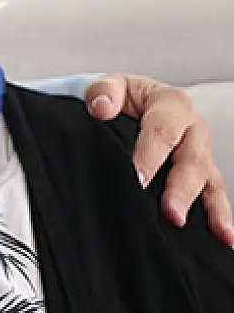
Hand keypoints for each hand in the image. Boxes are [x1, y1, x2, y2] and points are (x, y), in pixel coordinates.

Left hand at [85, 73, 233, 244]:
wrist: (130, 104)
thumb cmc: (122, 97)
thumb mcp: (111, 86)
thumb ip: (103, 94)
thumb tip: (101, 109)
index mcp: (171, 103)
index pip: (163, 130)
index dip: (151, 155)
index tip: (138, 178)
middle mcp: (193, 129)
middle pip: (192, 160)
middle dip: (181, 189)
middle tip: (170, 212)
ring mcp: (200, 153)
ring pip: (209, 180)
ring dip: (209, 207)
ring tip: (211, 230)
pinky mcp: (203, 173)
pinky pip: (215, 194)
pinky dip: (221, 215)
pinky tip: (225, 236)